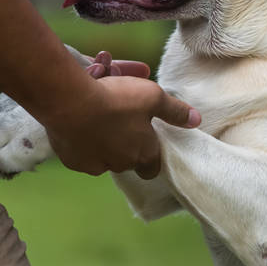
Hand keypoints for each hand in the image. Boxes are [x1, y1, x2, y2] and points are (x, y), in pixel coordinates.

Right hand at [43, 55, 199, 179]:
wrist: (70, 104)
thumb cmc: (116, 100)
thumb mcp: (152, 97)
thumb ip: (175, 111)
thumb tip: (196, 120)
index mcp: (142, 153)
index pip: (152, 168)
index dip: (152, 155)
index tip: (147, 140)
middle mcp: (119, 164)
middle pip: (127, 157)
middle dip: (125, 139)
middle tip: (119, 115)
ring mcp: (94, 164)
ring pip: (103, 153)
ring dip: (103, 137)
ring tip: (98, 113)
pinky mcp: (72, 160)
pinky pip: (81, 149)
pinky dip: (82, 136)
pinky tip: (80, 119)